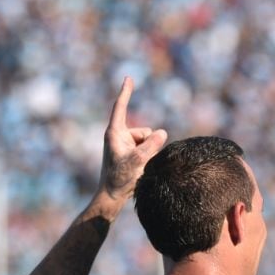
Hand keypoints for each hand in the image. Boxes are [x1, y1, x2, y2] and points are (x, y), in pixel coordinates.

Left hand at [100, 77, 167, 201]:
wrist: (112, 196)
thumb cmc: (120, 179)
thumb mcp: (138, 161)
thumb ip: (152, 145)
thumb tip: (162, 133)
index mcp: (115, 133)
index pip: (121, 107)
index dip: (126, 92)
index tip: (128, 78)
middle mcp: (119, 136)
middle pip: (145, 131)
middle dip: (149, 144)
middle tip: (137, 163)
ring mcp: (125, 145)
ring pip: (149, 141)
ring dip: (150, 152)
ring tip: (138, 168)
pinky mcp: (130, 153)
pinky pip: (148, 149)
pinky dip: (149, 157)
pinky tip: (141, 170)